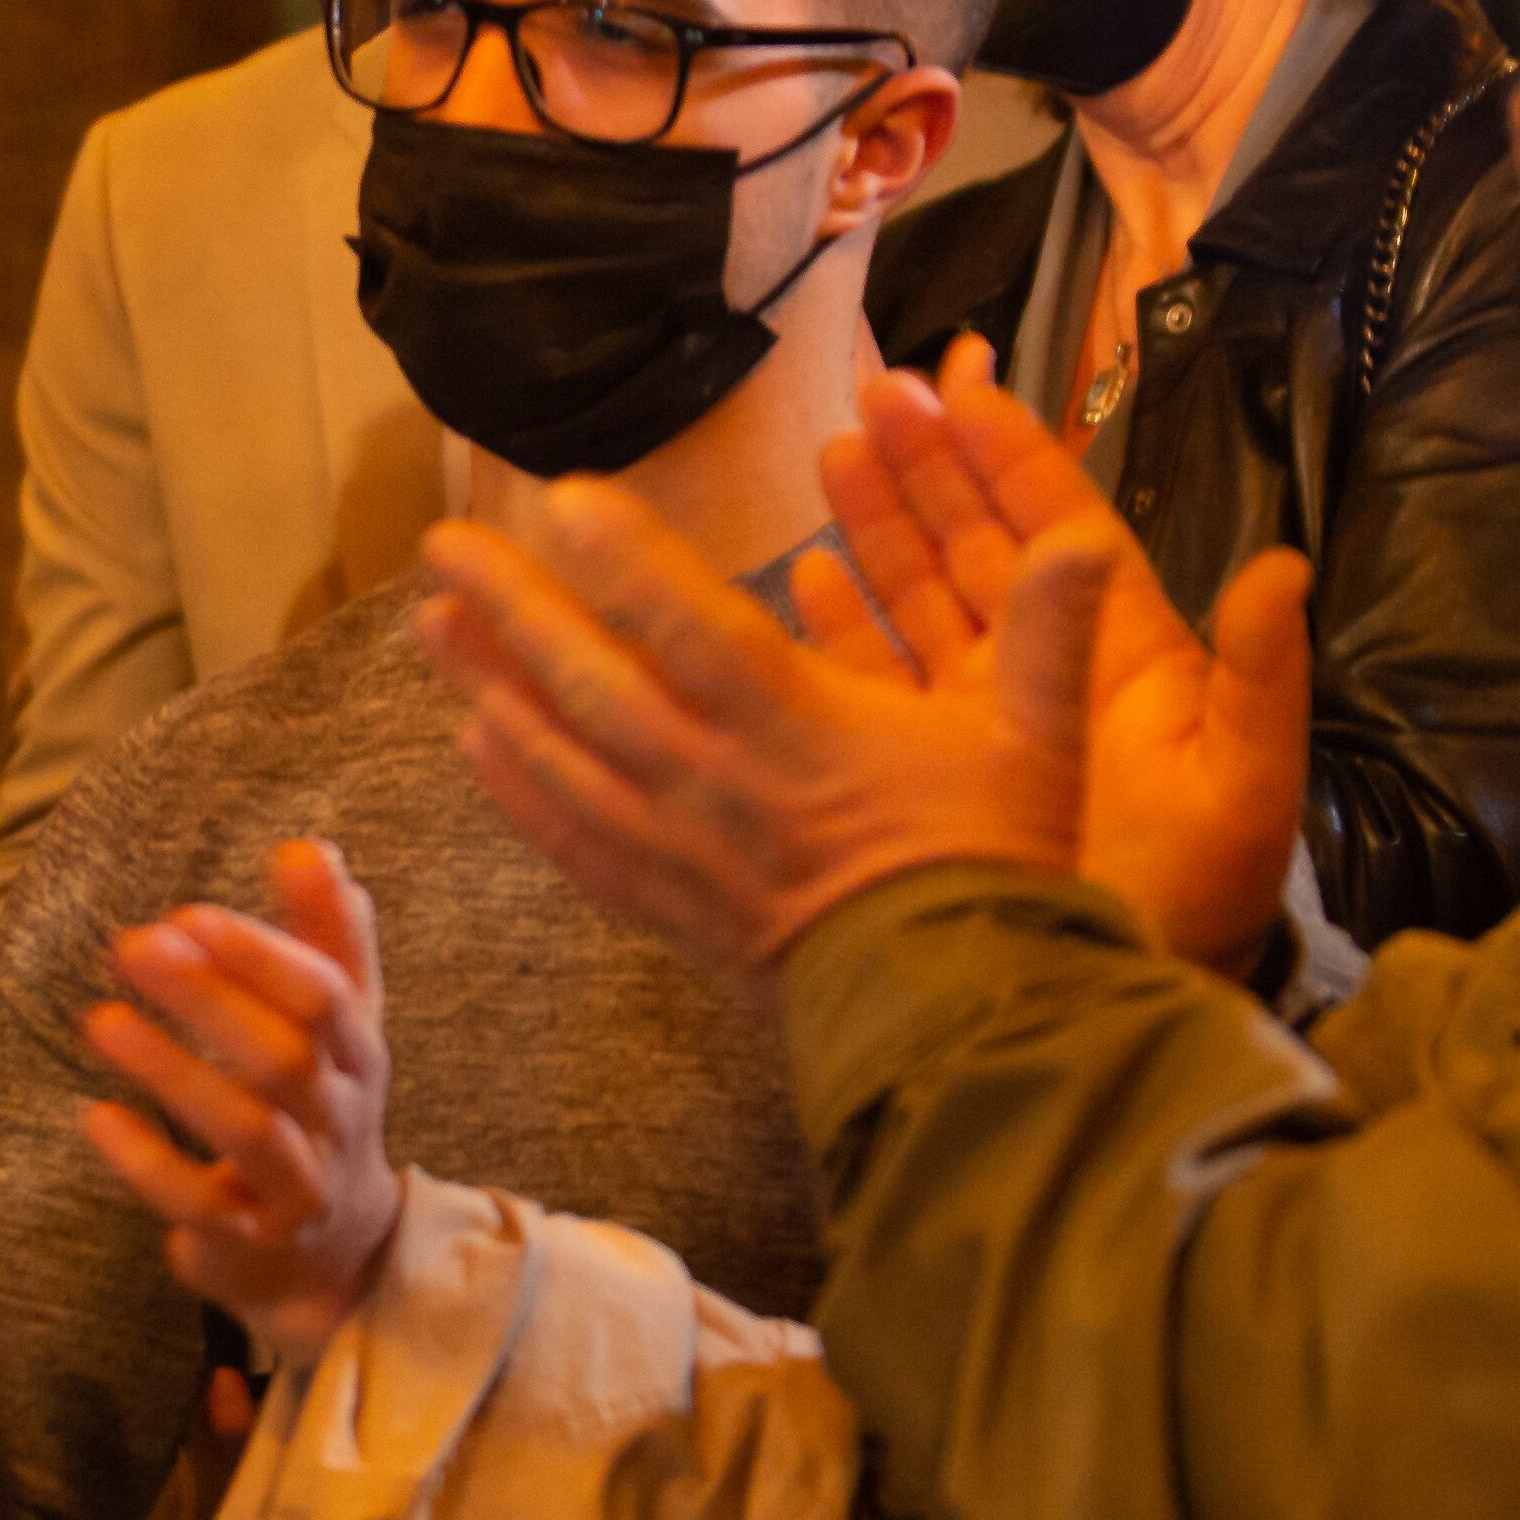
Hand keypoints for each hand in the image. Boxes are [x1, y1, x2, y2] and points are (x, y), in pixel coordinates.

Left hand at [81, 840, 399, 1367]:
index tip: (187, 913)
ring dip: (171, 1070)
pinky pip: (196, 1202)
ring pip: (244, 1127)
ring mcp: (296, 1186)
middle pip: (284, 1057)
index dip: (259, 954)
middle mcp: (338, 1121)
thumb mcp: (340, 1026)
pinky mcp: (245, 1239)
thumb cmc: (322, 1108)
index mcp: (360, 1056)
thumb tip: (311, 847)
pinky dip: (146, 1161)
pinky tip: (95, 1117)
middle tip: (133, 946)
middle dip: (209, 998)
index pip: (325, 998)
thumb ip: (328, 937)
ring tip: (100, 1021)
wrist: (333, 1251)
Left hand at [416, 339, 1310, 973]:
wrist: (964, 1020)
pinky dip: (518, 791)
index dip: (630, 563)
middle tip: (446, 545)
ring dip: (489, 685)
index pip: (697, 630)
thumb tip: (1090, 539)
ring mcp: (684, 853)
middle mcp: (722, 786)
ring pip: (563, 759)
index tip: (570, 499)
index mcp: (805, 731)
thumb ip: (1052, 631)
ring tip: (428, 622)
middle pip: (596, 686)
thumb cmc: (999, 870)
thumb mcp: (1042, 743)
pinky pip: (573, 844)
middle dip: (516, 609)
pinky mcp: (670, 910)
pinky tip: (474, 741)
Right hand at [826, 341, 1314, 968]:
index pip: (1059, 529)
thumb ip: (1262, 672)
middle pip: (977, 547)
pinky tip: (802, 579)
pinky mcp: (930, 778)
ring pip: (921, 600)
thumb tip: (1284, 565)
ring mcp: (984, 725)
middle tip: (878, 390)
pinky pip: (876, 685)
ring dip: (878, 527)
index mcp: (1122, 656)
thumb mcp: (1247, 779)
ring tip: (832, 452)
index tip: (967, 379)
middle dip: (931, 465)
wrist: (1128, 1003)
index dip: (1012, 452)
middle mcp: (1046, 675)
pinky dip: (840, 628)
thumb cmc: (1207, 894)